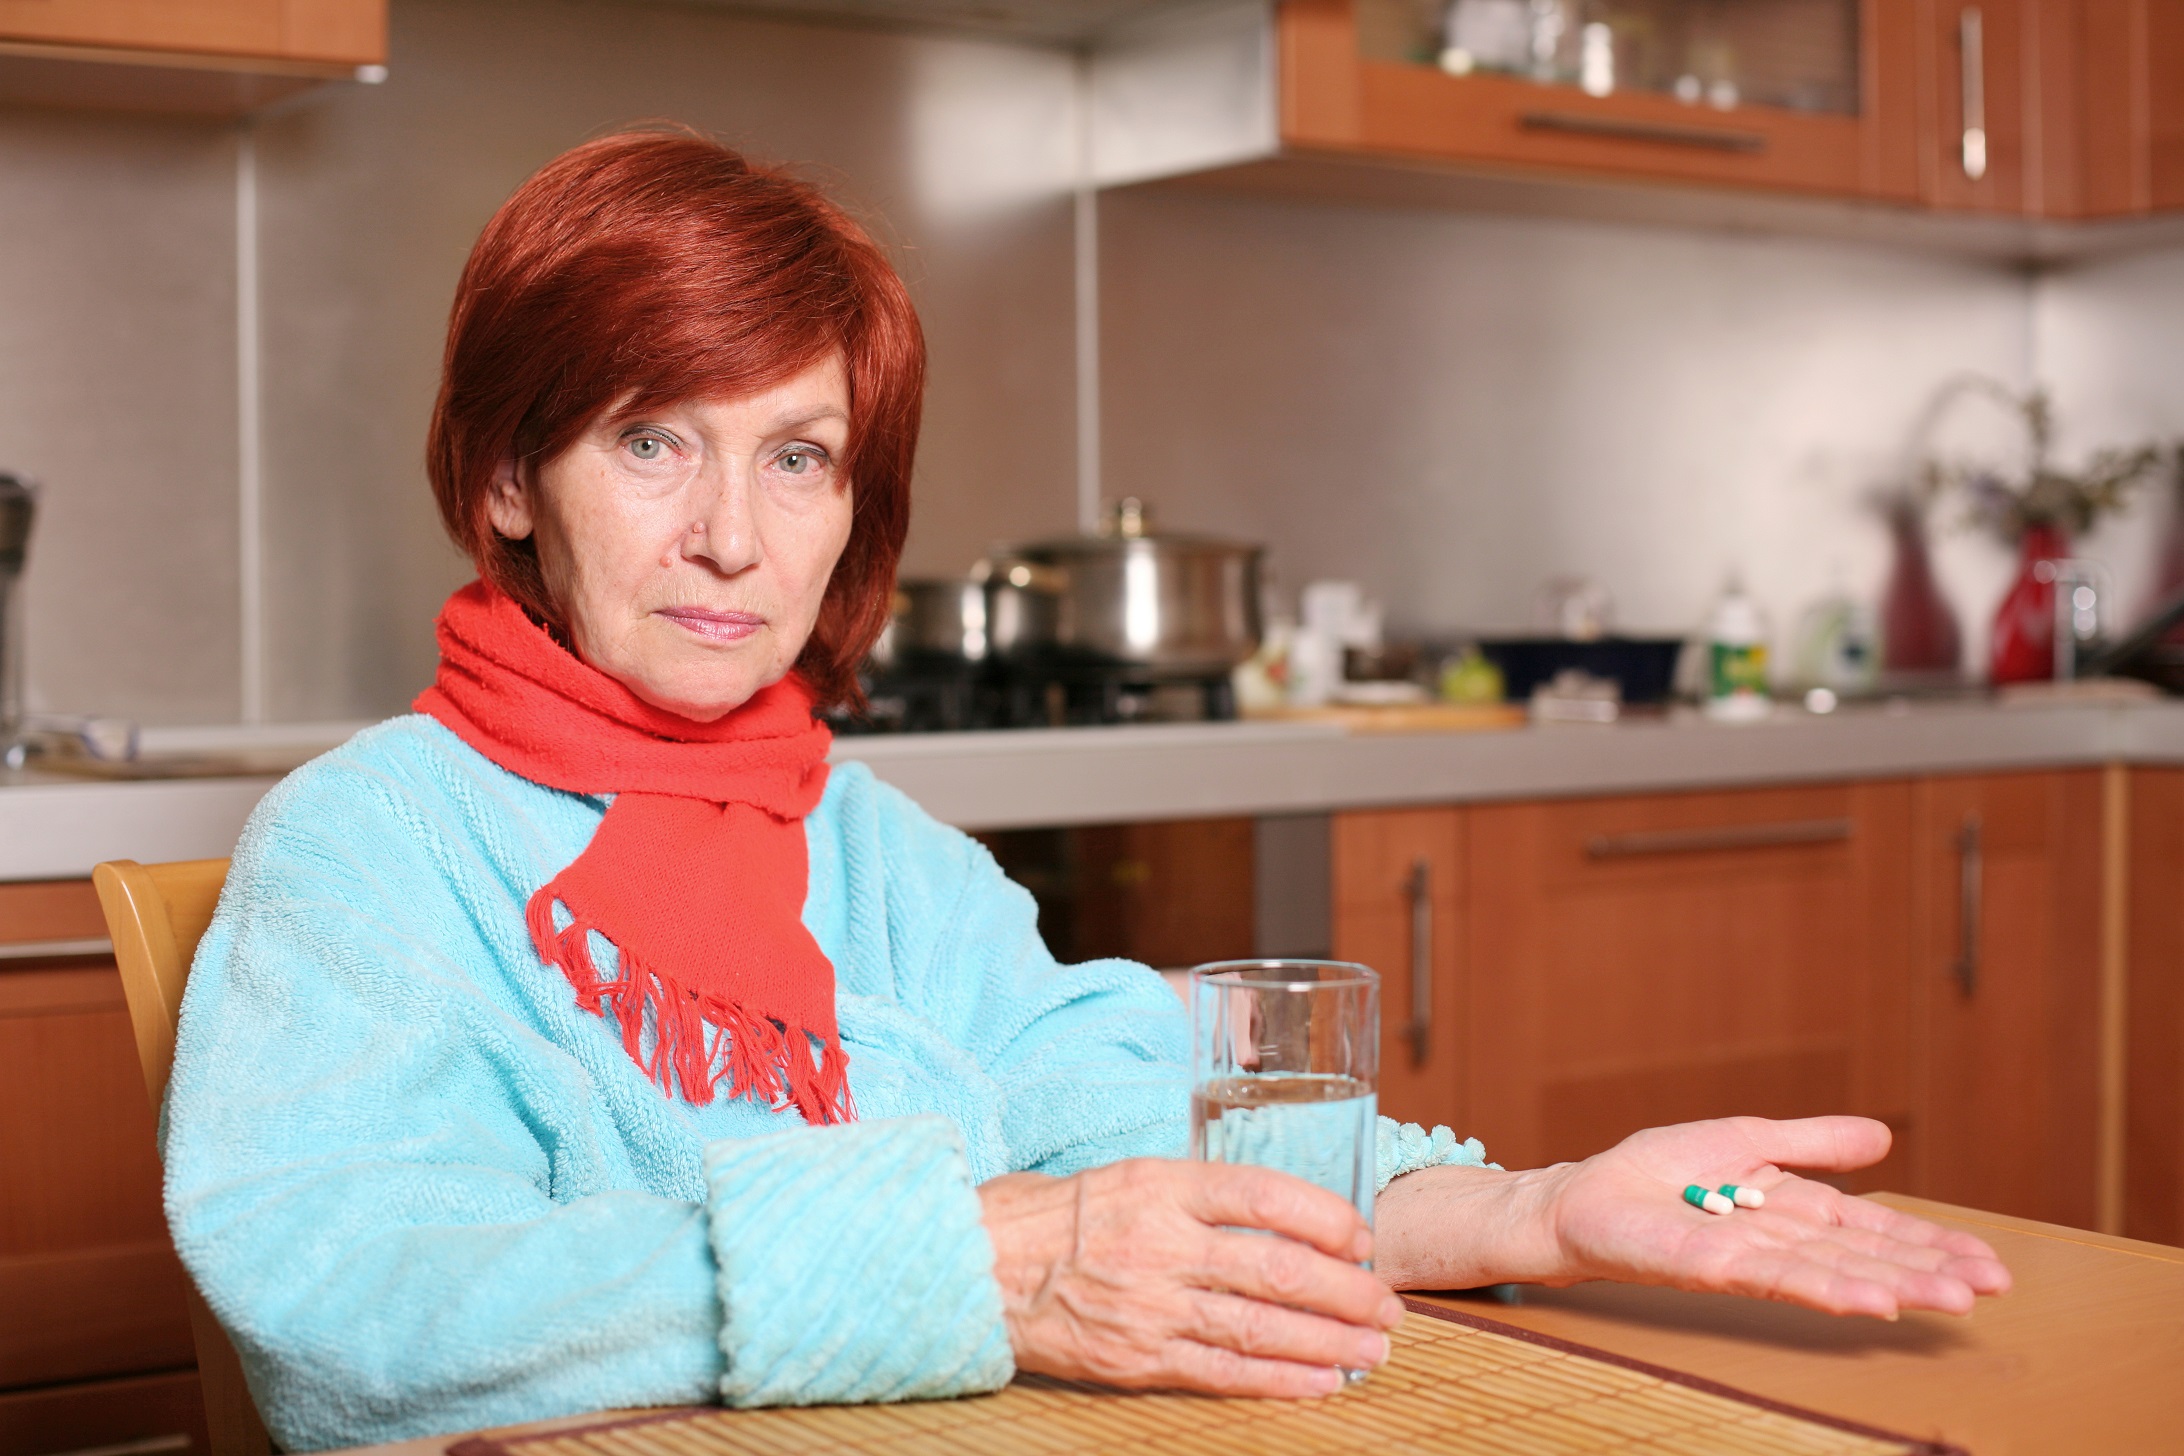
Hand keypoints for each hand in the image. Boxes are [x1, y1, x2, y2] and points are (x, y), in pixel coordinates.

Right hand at [978, 1159, 1405, 1396]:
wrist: (984, 1266)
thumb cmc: (1063, 1217)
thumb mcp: (1132, 1177)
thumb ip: (1201, 1195)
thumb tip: (1286, 1217)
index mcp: (1162, 1186)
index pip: (1262, 1195)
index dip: (1324, 1217)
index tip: (1363, 1235)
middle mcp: (1161, 1244)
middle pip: (1275, 1269)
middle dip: (1345, 1291)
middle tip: (1389, 1305)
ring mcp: (1151, 1306)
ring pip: (1259, 1326)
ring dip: (1329, 1340)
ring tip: (1374, 1348)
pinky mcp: (1137, 1358)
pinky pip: (1222, 1372)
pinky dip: (1280, 1378)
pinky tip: (1323, 1380)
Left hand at [1375, 1116, 2011, 1318]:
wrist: (1580, 1198)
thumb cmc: (1653, 1174)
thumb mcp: (1745, 1140)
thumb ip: (1811, 1142)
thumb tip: (1883, 1138)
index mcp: (1788, 1210)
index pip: (1869, 1229)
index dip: (1926, 1244)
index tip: (1987, 1261)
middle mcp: (1775, 1241)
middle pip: (1863, 1256)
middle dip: (1927, 1271)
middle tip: (1992, 1288)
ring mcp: (1744, 1257)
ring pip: (1831, 1273)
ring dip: (1892, 1286)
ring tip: (1948, 1300)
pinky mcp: (1707, 1265)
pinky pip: (1773, 1276)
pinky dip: (1823, 1287)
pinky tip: (1868, 1300)